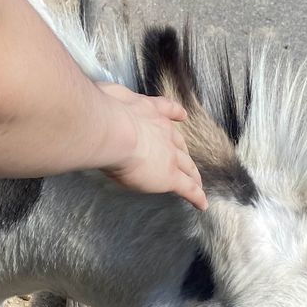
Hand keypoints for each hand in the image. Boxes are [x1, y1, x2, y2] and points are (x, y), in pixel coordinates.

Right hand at [96, 82, 207, 209]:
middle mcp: (163, 133)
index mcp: (149, 113)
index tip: (181, 116)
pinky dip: (196, 196)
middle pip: (179, 145)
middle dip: (184, 152)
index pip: (166, 116)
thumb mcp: (111, 102)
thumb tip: (108, 109)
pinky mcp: (171, 177)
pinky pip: (188, 188)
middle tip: (187, 161)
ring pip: (186, 166)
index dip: (173, 117)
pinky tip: (202, 204)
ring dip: (192, 174)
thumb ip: (116, 107)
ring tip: (197, 182)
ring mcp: (169, 155)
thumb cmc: (105, 116)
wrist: (114, 131)